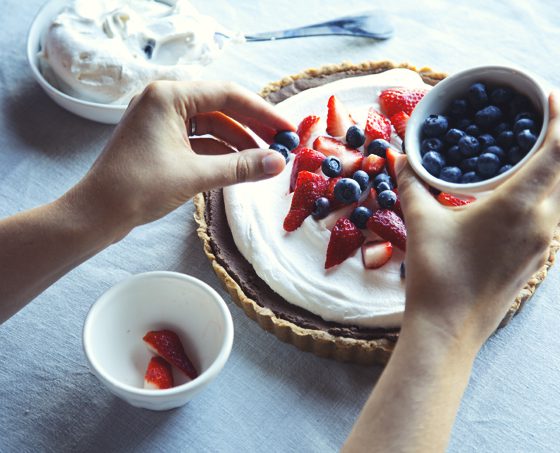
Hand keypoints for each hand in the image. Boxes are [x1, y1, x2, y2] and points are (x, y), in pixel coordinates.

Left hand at [68, 80, 291, 238]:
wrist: (97, 214)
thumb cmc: (138, 188)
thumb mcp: (196, 175)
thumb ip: (240, 167)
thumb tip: (278, 163)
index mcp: (169, 96)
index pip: (227, 95)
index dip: (262, 112)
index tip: (287, 129)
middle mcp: (164, 101)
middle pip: (221, 108)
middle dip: (252, 128)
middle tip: (281, 144)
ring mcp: (161, 120)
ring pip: (211, 126)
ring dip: (238, 142)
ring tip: (264, 160)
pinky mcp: (160, 140)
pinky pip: (199, 140)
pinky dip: (220, 152)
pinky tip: (240, 166)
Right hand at [397, 92, 559, 350]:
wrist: (449, 328)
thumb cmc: (436, 273)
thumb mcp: (421, 222)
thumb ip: (412, 184)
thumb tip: (399, 158)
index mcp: (519, 205)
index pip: (557, 151)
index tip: (549, 95)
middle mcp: (542, 222)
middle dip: (557, 140)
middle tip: (537, 121)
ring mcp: (544, 243)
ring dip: (552, 169)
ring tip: (528, 153)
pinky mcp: (538, 259)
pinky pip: (551, 215)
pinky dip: (545, 193)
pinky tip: (519, 194)